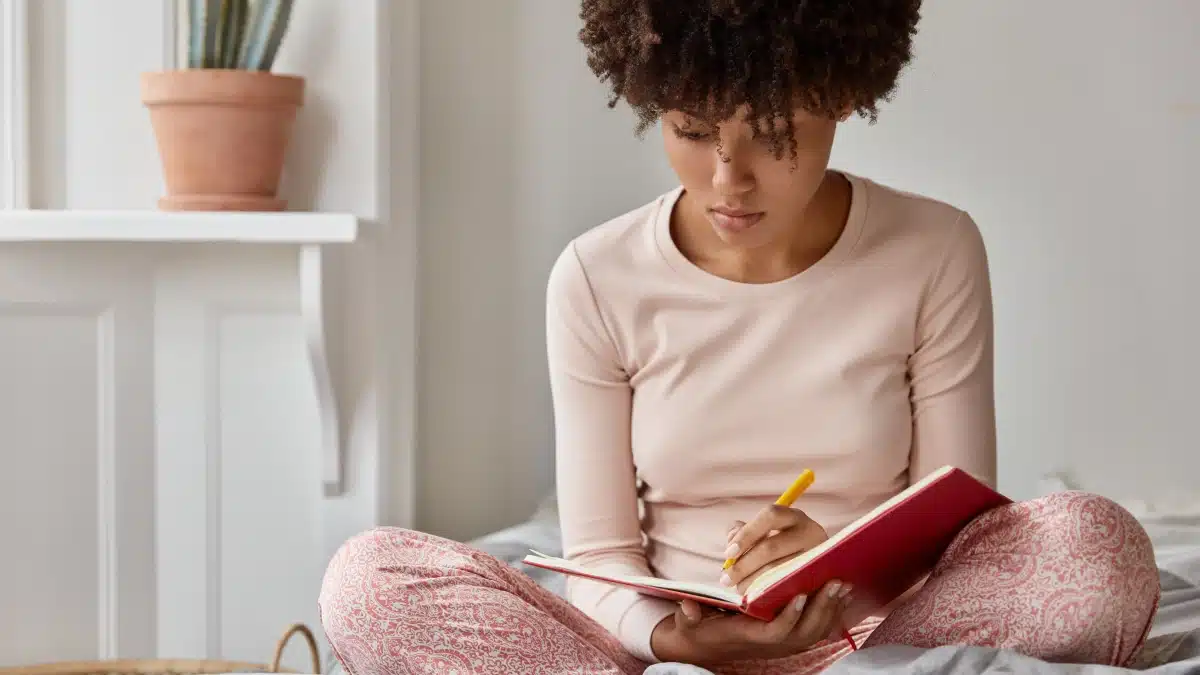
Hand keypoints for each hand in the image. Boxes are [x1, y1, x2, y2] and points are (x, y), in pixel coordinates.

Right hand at [649, 579, 852, 663]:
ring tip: (843, 584)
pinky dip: (831, 613)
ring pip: (814, 633)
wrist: (707, 643)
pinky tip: (842, 594)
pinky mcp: (790, 637)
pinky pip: (816, 629)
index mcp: (748, 637)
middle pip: (804, 634)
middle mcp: (770, 645)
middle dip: (822, 609)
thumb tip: (688, 607)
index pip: (775, 633)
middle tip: (836, 583)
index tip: (801, 594)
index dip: (790, 617)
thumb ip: (688, 613)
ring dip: (831, 609)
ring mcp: (783, 644)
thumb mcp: (688, 622)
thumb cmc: (698, 628)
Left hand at [721, 504, 828, 592]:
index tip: (728, 553)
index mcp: (795, 517)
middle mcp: (811, 533)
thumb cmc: (782, 548)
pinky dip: (768, 593)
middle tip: (726, 579)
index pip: (769, 516)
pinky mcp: (819, 580)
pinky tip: (755, 597)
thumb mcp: (766, 534)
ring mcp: (818, 557)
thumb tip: (731, 541)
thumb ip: (745, 532)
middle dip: (743, 565)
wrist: (819, 568)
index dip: (746, 534)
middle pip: (771, 547)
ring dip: (752, 582)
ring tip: (738, 589)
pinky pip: (789, 589)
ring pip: (779, 571)